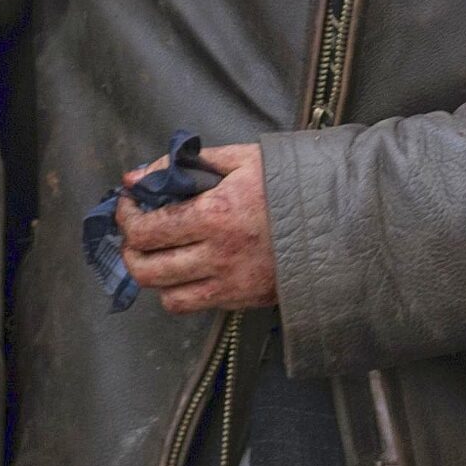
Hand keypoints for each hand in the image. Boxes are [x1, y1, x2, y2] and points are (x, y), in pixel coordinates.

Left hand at [117, 143, 277, 313]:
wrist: (339, 222)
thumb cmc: (289, 184)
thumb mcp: (241, 159)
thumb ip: (184, 164)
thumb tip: (136, 176)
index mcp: (214, 214)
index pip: (146, 230)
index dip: (126, 218)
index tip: (129, 204)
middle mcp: (217, 255)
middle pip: (146, 267)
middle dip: (129, 248)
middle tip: (135, 231)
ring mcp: (230, 283)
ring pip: (165, 294)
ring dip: (149, 274)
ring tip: (154, 253)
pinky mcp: (242, 300)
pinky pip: (192, 306)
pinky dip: (176, 291)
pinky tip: (182, 270)